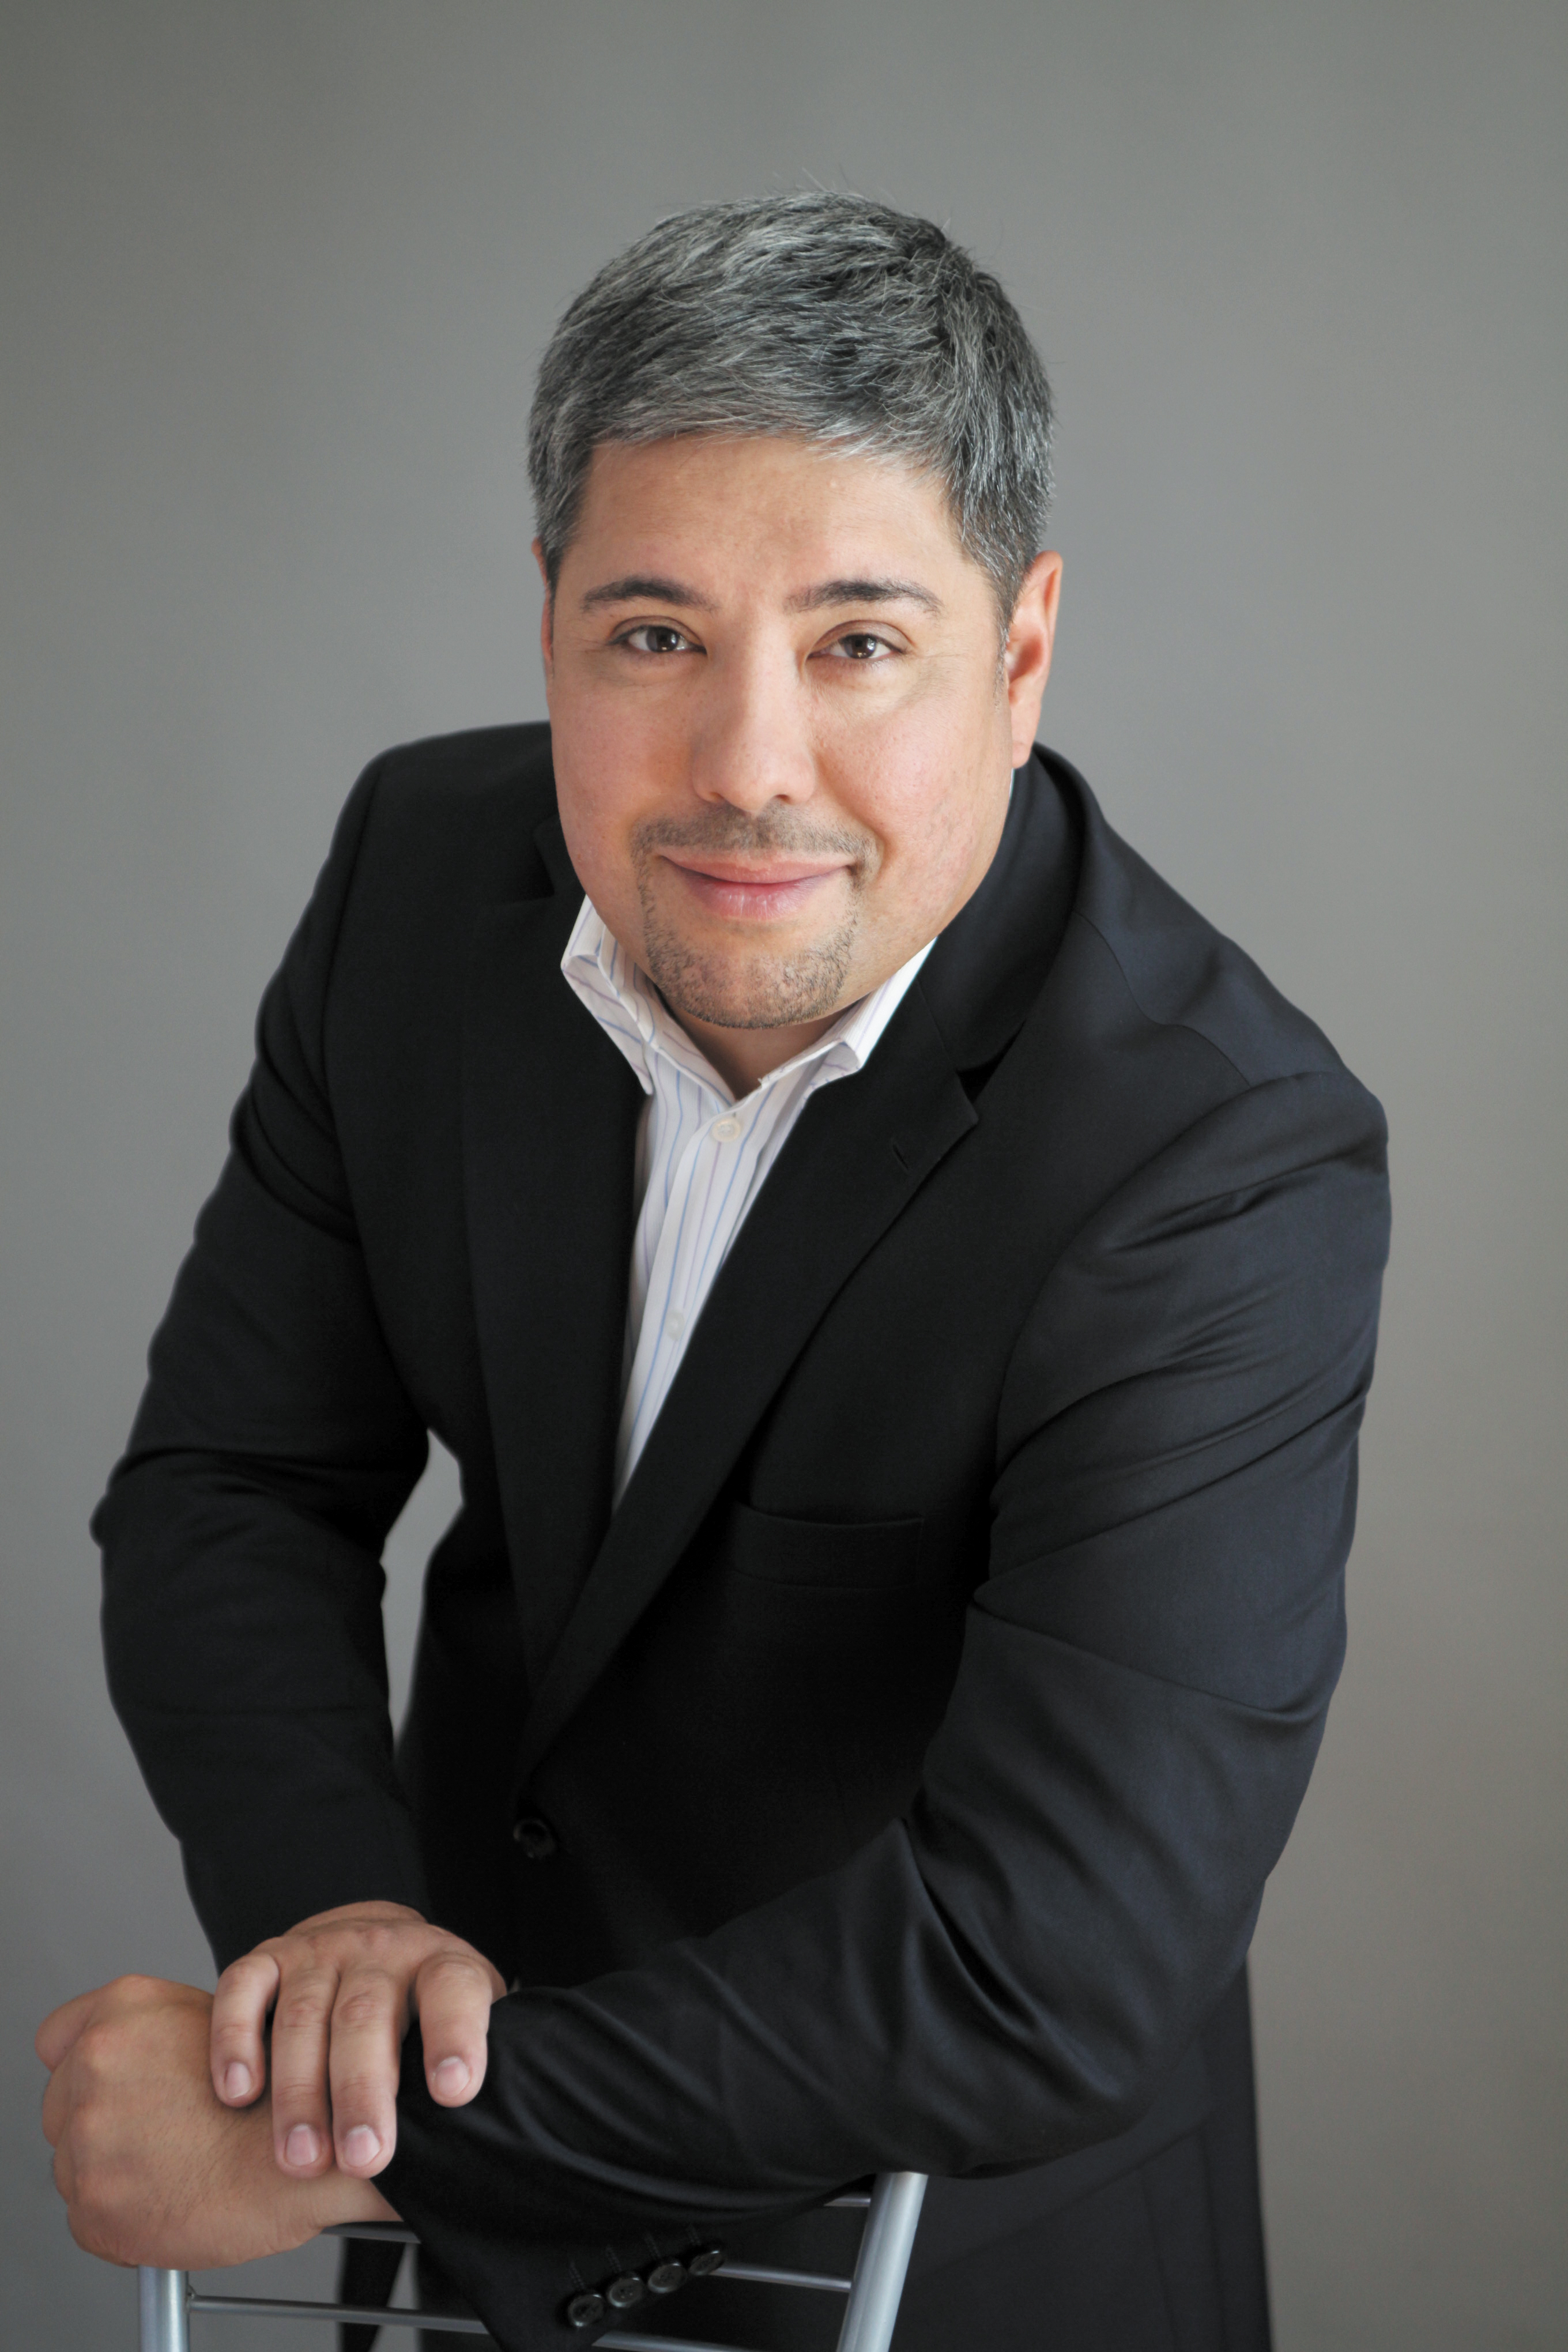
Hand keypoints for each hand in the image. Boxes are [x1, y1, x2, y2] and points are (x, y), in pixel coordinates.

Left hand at [37, 1975, 393, 2269]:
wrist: (312, 2152)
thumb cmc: (279, 2090)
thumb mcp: (216, 2019)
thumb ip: (156, 2031)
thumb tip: (133, 2061)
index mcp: (121, 2011)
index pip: (58, 2036)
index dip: (85, 2061)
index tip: (110, 2082)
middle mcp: (94, 2064)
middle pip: (62, 2101)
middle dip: (103, 2118)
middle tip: (159, 2132)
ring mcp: (86, 2138)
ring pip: (74, 2162)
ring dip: (115, 2169)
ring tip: (178, 2169)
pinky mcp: (92, 2205)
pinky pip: (91, 2218)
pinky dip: (125, 2218)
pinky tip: (175, 2200)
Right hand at [208, 1901, 504, 2179]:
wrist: (381, 1942)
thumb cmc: (424, 2009)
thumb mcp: (459, 2028)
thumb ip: (464, 2074)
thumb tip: (479, 2151)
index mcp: (441, 1965)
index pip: (454, 1990)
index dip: (456, 2036)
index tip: (452, 2092)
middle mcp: (381, 1950)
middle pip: (368, 2014)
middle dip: (363, 2091)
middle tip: (363, 2159)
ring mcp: (321, 1949)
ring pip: (304, 2013)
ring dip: (300, 2090)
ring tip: (301, 2156)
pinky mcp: (270, 1956)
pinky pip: (244, 1987)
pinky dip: (235, 2039)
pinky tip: (238, 2092)